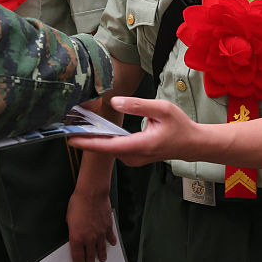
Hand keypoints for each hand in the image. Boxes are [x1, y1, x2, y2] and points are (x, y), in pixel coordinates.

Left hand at [65, 188, 115, 261]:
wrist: (92, 194)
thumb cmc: (78, 203)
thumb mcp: (69, 219)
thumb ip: (72, 230)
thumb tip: (75, 235)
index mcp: (77, 237)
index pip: (77, 256)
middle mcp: (89, 238)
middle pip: (90, 255)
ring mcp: (100, 233)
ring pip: (101, 249)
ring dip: (101, 256)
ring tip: (102, 260)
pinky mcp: (108, 227)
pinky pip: (110, 237)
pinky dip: (111, 241)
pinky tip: (112, 244)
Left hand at [69, 97, 200, 166]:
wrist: (191, 144)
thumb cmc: (179, 125)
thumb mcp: (162, 109)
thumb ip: (137, 105)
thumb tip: (114, 101)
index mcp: (141, 145)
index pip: (109, 146)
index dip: (89, 143)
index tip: (71, 139)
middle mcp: (135, 156)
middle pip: (105, 148)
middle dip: (88, 137)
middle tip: (71, 123)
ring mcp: (134, 160)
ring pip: (109, 149)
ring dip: (96, 138)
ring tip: (81, 124)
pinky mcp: (133, 158)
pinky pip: (115, 149)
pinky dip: (105, 140)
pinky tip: (98, 129)